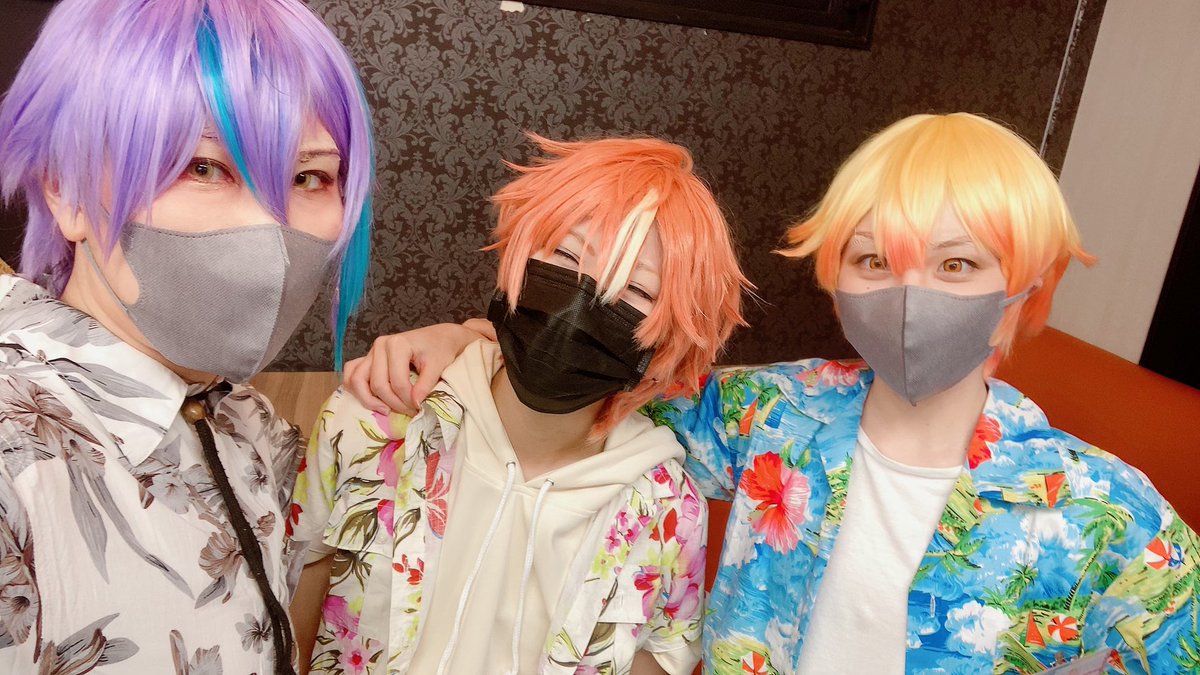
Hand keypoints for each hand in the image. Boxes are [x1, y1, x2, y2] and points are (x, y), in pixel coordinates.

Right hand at [343, 320, 493, 414]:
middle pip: (378, 384)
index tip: (419, 409)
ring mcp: (371, 352)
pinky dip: (356, 389)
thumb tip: (415, 404)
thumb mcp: (438, 365)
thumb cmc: (440, 349)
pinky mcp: (368, 358)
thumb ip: (426, 385)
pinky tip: (371, 400)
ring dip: (369, 399)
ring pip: (357, 380)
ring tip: (386, 410)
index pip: (397, 382)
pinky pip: (352, 374)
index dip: (407, 400)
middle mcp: (379, 346)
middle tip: (409, 412)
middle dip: (393, 403)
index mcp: (397, 344)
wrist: (440, 337)